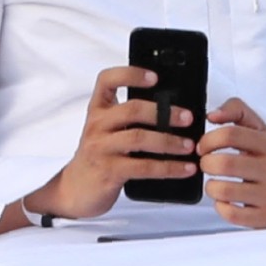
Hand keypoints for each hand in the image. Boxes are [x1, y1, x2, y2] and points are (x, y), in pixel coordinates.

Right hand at [34, 66, 197, 220]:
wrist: (75, 190)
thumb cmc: (101, 156)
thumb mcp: (110, 131)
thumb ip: (133, 118)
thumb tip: (177, 110)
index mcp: (100, 111)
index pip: (107, 81)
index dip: (130, 74)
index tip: (155, 77)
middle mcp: (97, 126)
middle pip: (131, 110)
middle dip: (164, 112)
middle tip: (188, 118)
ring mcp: (101, 148)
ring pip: (138, 138)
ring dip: (170, 141)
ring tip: (189, 145)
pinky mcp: (108, 171)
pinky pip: (143, 167)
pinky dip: (169, 168)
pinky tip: (185, 169)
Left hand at [198, 97, 265, 227]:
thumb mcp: (260, 132)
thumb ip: (237, 113)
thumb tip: (213, 115)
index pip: (232, 134)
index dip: (209, 140)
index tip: (204, 147)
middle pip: (224, 163)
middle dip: (206, 164)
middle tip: (208, 165)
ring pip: (223, 190)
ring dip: (211, 187)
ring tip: (216, 184)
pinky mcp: (264, 217)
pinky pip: (229, 213)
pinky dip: (220, 206)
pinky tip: (226, 200)